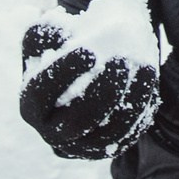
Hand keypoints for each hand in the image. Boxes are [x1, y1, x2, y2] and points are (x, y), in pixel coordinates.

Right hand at [20, 22, 160, 159]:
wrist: (97, 60)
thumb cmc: (70, 41)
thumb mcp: (51, 30)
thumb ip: (47, 33)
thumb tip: (62, 40)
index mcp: (31, 106)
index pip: (41, 94)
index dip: (63, 73)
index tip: (90, 51)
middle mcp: (53, 134)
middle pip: (76, 121)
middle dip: (102, 91)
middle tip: (122, 59)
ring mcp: (81, 146)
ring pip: (107, 134)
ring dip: (128, 100)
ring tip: (142, 65)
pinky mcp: (109, 148)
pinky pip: (127, 135)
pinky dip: (140, 108)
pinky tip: (147, 77)